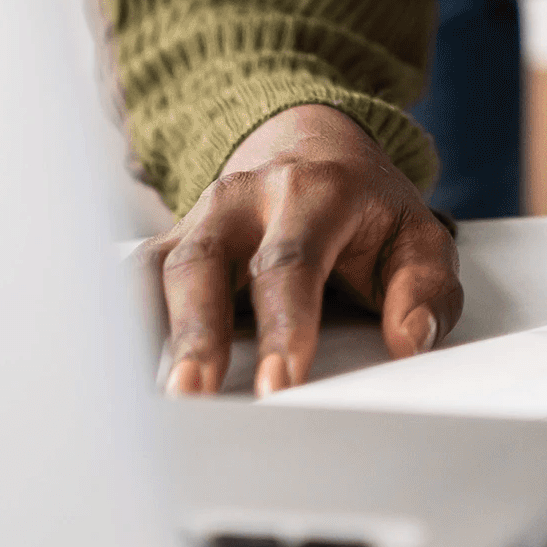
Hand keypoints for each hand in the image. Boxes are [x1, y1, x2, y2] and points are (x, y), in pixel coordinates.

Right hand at [149, 102, 462, 394]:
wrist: (313, 147)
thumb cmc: (367, 209)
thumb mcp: (418, 236)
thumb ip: (425, 288)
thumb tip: (412, 338)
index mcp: (313, 192)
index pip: (290, 262)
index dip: (282, 325)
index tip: (278, 384)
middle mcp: (243, 198)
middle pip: (206, 263)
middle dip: (198, 334)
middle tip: (193, 397)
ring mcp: (198, 218)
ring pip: (161, 271)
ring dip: (154, 336)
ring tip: (155, 398)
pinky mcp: (169, 242)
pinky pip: (136, 280)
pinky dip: (124, 324)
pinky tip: (122, 373)